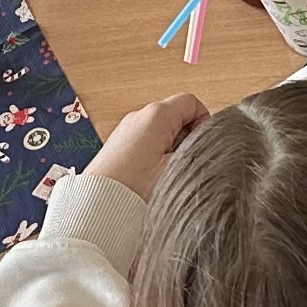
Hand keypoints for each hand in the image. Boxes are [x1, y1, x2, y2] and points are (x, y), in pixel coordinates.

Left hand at [87, 94, 206, 201]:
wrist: (98, 204)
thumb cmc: (136, 187)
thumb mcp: (179, 168)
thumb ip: (199, 152)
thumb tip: (209, 147)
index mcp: (157, 114)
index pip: (192, 102)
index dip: (204, 122)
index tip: (202, 146)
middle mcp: (139, 116)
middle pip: (176, 117)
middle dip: (186, 139)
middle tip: (182, 164)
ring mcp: (126, 129)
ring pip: (161, 132)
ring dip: (170, 151)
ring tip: (164, 175)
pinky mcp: (118, 145)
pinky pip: (146, 143)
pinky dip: (154, 156)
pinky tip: (149, 178)